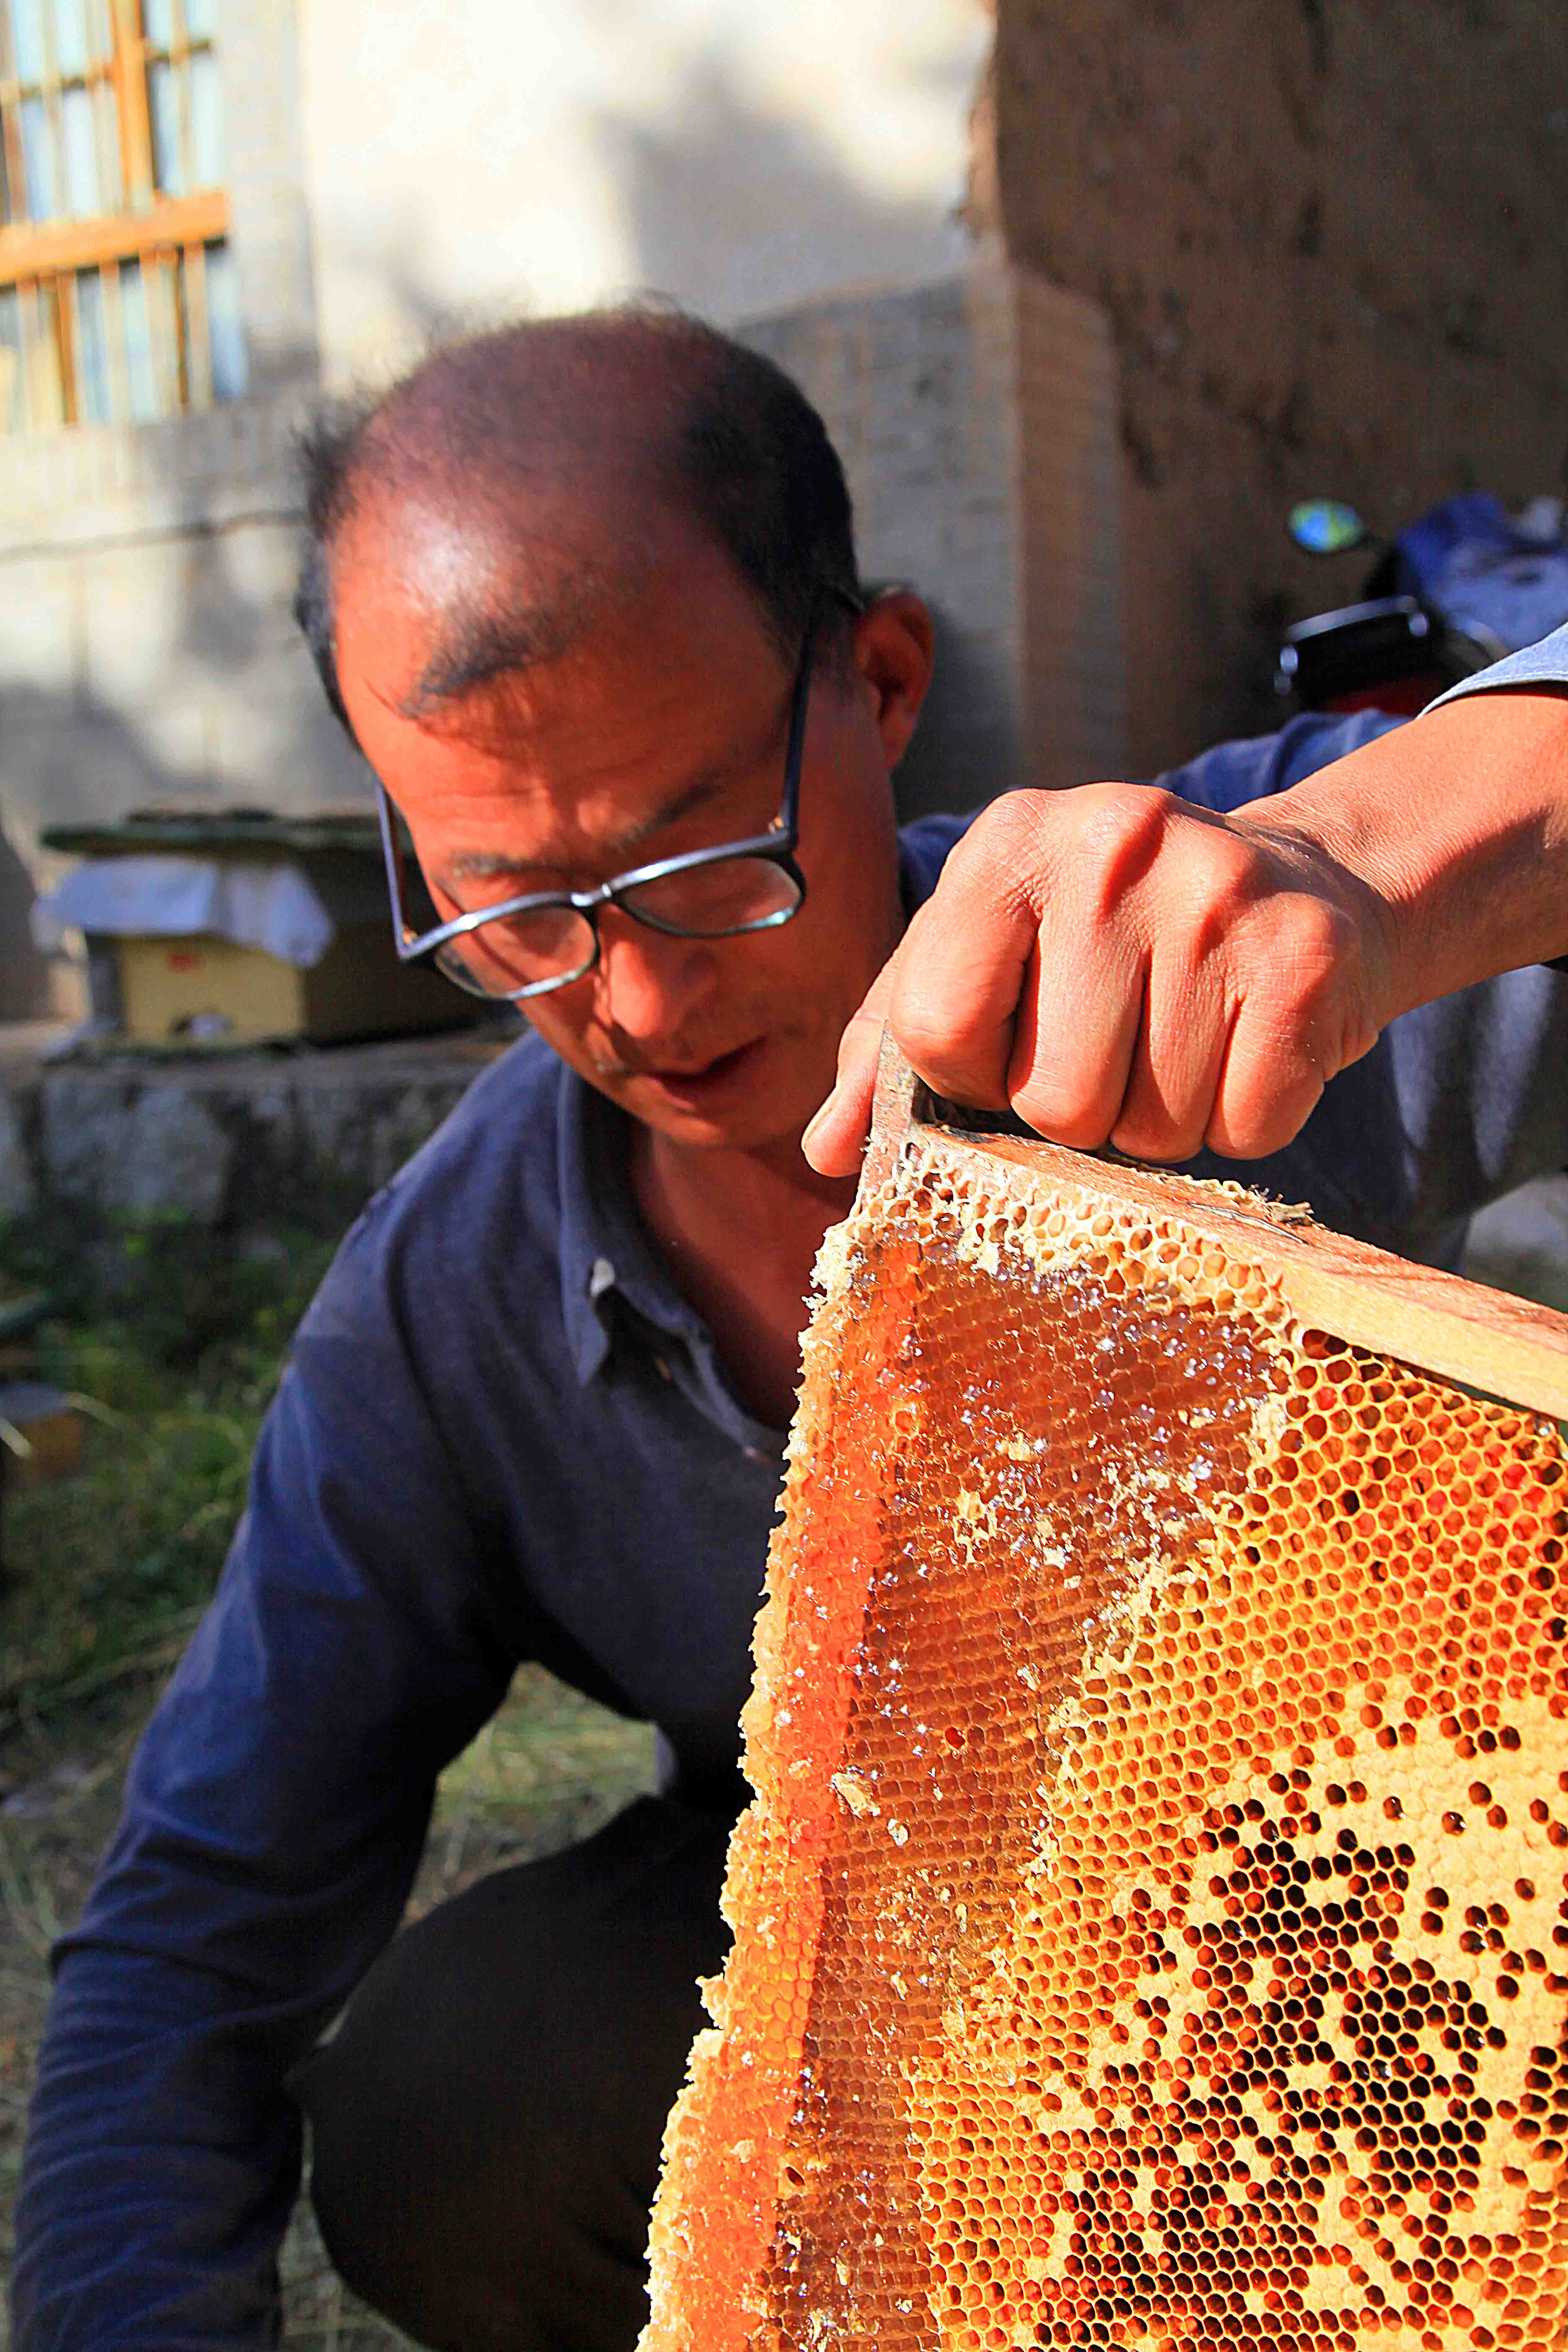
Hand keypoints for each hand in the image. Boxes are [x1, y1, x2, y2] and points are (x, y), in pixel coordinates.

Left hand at [803, 779, 1399, 1174]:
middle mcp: (1110, 847)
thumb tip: (826, 1150)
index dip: (971, 1076)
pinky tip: (1242, 1046)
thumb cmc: (1113, 936)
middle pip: (1053, 1098)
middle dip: (1080, 1109)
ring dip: (1161, 1119)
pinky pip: (1244, 1125)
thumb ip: (892, 1046)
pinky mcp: (1304, 959)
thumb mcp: (987, 955)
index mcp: (1008, 841)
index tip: (1014, 1050)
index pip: (935, 1026)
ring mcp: (1217, 896)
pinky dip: (1242, 1118)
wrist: (1303, 881)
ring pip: (1152, 1128)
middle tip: (1118, 1047)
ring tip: (1182, 1041)